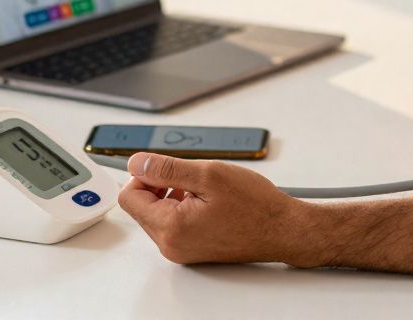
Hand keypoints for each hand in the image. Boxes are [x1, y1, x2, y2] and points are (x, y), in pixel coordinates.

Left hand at [117, 153, 310, 264]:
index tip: (168, 168)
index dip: (144, 174)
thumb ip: (166, 169)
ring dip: (171, 195)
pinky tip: (206, 201)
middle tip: (192, 179)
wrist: (283, 229)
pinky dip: (182, 207)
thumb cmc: (255, 206)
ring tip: (203, 191)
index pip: (129, 196)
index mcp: (171, 228)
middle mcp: (171, 245)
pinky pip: (172, 223)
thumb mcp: (209, 175)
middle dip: (159, 185)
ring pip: (156, 213)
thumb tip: (136, 163)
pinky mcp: (190, 249)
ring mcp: (180, 250)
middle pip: (141, 206)